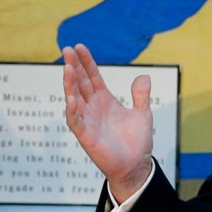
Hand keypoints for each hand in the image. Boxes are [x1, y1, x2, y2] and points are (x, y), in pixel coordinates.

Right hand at [61, 43, 154, 200]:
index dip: (86, 62)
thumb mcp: (142, 113)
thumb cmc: (136, 141)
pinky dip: (72, 110)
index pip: (92, 77)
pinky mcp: (86, 136)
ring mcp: (88, 121)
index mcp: (105, 100)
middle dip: (74, 67)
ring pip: (74, 99)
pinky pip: (76, 121)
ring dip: (70, 84)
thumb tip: (144, 76)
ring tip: (67, 68)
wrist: (136, 165)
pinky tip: (71, 98)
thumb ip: (141, 95)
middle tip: (67, 49)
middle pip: (80, 83)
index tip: (79, 46)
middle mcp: (93, 108)